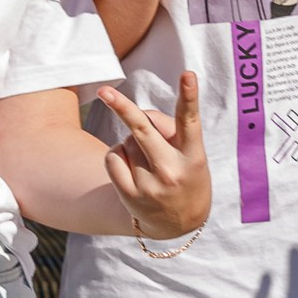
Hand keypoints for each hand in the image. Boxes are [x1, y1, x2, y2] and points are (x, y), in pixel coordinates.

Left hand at [101, 75, 210, 240]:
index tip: (188, 74)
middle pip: (142, 128)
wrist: (179, 223)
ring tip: (148, 162)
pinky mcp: (131, 195)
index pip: (190, 120)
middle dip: (123, 107)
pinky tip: (131, 169)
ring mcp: (150, 185)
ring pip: (126, 140)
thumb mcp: (188, 152)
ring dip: (131, 142)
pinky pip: (112, 157)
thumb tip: (133, 115)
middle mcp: (172, 169)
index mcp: (193, 155)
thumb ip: (166, 128)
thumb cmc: (184, 172)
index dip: (190, 96)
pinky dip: (117, 156)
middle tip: (104, 91)